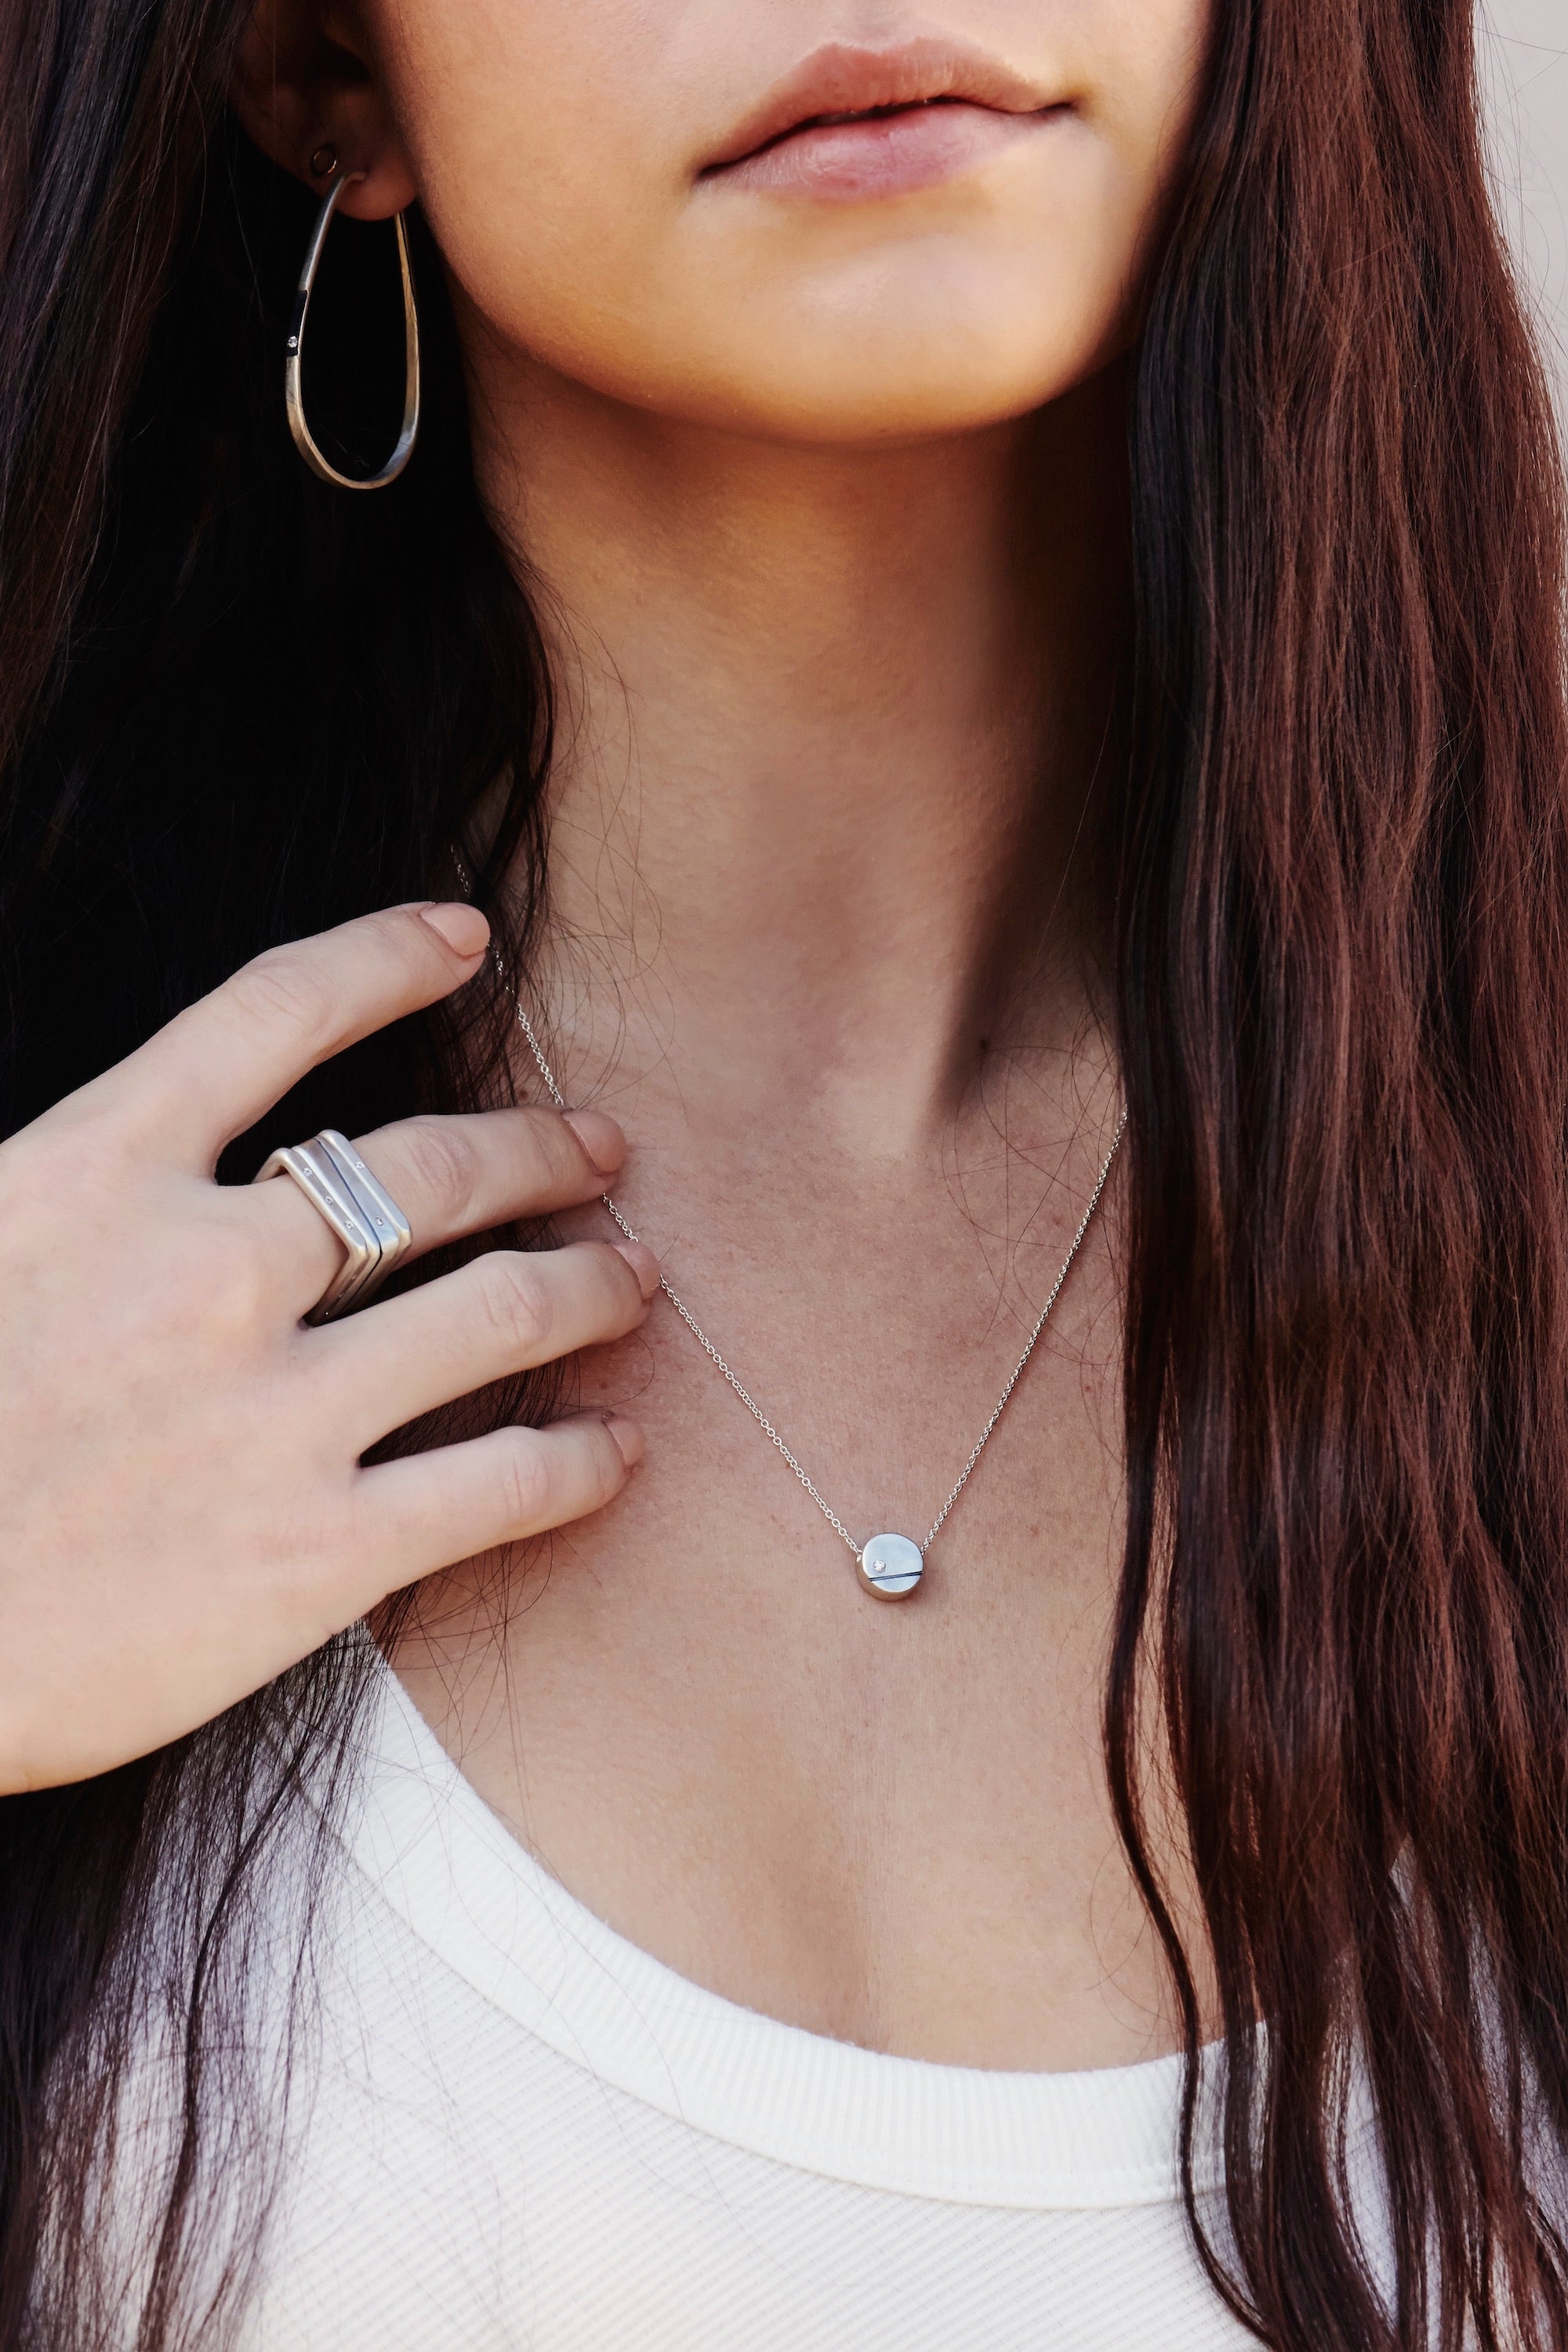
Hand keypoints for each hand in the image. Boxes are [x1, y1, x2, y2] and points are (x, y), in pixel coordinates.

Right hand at [0, 903, 655, 1791]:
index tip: (462, 937)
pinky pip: (504, 1482)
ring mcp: (274, 1411)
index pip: (271, 1016)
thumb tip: (158, 1168)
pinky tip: (617, 1449)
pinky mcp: (319, 1552)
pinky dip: (583, 1460)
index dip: (383, 959)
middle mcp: (206, 1272)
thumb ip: (72, 1193)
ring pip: (500, 1307)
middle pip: (430, 1167)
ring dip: (592, 1283)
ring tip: (636, 1278)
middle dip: (537, 1148)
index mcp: (94, 1176)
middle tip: (599, 1148)